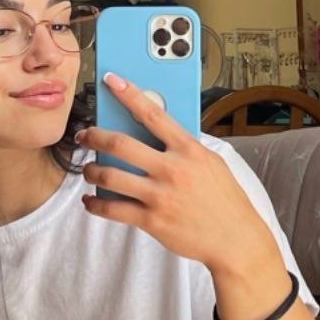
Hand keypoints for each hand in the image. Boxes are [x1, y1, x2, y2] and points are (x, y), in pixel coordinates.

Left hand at [77, 73, 277, 278]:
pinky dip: (95, 205)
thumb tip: (155, 133)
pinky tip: (90, 200)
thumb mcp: (211, 162)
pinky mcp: (152, 221)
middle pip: (120, 144)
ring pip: (110, 177)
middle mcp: (172, 170)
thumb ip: (184, 147)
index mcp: (188, 150)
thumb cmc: (225, 199)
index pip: (153, 114)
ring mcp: (160, 196)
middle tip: (84, 136)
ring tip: (88, 170)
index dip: (129, 94)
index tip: (112, 80)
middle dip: (94, 137)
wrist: (235, 238)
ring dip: (91, 171)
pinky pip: (112, 210)